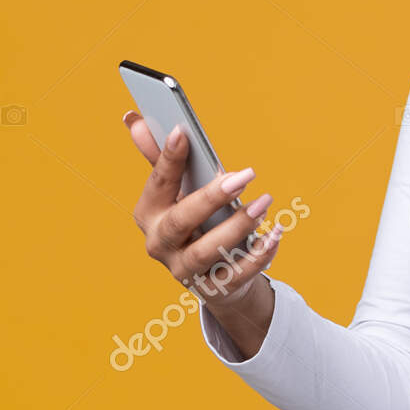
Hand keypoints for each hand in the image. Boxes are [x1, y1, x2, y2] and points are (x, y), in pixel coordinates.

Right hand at [123, 111, 282, 311]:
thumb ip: (160, 158)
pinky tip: (275, 233)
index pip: (158, 183)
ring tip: (265, 203)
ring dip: (238, 226)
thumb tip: (134, 119)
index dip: (168, 158)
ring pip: (207, 251)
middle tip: (245, 175)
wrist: (212, 276)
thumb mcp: (176, 191)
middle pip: (180, 221)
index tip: (182, 131)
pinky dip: (259, 254)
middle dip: (211, 197)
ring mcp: (184, 270)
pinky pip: (237, 273)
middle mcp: (160, 244)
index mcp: (148, 213)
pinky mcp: (213, 289)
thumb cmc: (194, 221)